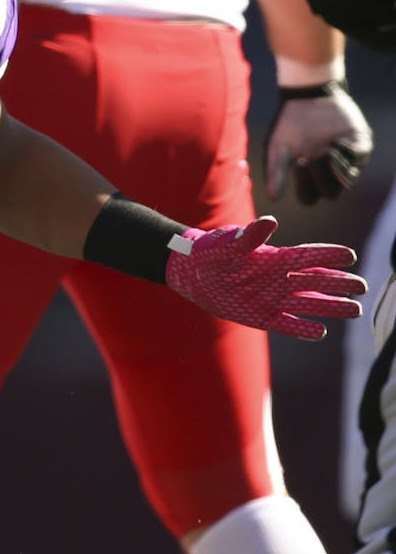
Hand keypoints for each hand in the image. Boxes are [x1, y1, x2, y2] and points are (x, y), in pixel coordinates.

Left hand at [165, 216, 364, 339]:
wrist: (191, 273)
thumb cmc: (211, 251)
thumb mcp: (227, 242)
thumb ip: (249, 236)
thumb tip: (270, 222)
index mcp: (275, 257)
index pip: (308, 256)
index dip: (328, 255)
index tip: (350, 255)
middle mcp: (279, 278)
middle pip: (316, 281)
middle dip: (339, 283)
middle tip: (362, 286)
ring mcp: (272, 298)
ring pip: (308, 303)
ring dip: (331, 307)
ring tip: (355, 310)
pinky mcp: (262, 316)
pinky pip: (286, 323)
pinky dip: (302, 328)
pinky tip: (320, 331)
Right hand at [264, 80, 371, 204]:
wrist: (306, 97)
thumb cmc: (288, 124)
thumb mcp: (277, 148)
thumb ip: (276, 172)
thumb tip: (272, 198)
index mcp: (308, 177)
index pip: (310, 197)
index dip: (305, 186)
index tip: (299, 163)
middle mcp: (328, 172)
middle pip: (331, 193)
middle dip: (321, 178)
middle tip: (310, 159)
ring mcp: (345, 160)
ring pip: (348, 178)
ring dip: (336, 168)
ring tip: (325, 150)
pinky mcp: (359, 144)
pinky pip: (359, 157)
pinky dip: (347, 152)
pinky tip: (335, 140)